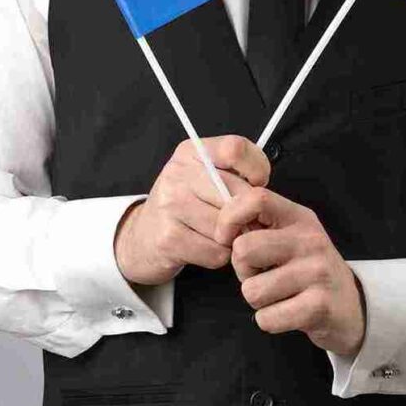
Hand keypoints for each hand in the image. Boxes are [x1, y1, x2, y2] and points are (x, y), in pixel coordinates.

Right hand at [113, 135, 270, 285]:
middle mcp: (178, 174)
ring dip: (232, 239)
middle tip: (240, 221)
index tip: (255, 184)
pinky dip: (219, 256)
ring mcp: (171, 205)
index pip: (235, 149)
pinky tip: (206, 248)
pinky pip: (217, 252)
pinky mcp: (169, 238)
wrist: (142, 237)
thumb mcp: (205, 177)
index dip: (255, 169)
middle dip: (246, 214)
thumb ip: (236, 175)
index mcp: (192, 152)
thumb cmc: (186, 206)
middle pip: (237, 194)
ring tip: (219, 235)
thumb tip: (263, 197)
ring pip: (228, 227)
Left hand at [212, 186, 365, 357]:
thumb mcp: (292, 238)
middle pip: (244, 249)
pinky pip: (266, 318)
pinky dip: (269, 320)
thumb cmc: (309, 271)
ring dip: (257, 300)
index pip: (256, 199)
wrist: (351, 306)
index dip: (229, 218)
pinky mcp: (318, 306)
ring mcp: (317, 273)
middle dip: (242, 270)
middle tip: (261, 275)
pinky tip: (288, 313)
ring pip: (252, 290)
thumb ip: (260, 228)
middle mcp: (310, 241)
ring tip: (279, 295)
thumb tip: (222, 228)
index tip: (226, 238)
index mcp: (299, 218)